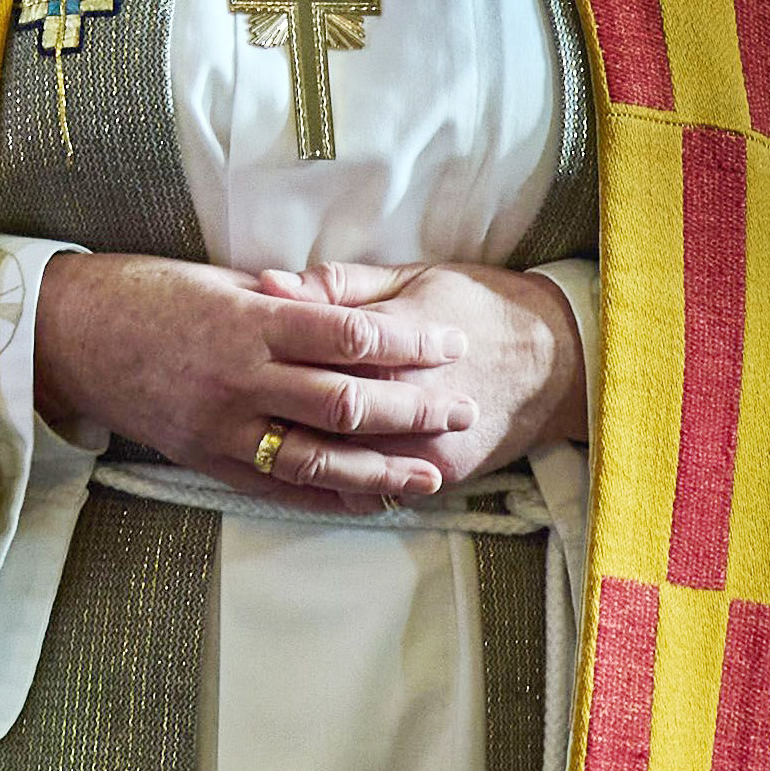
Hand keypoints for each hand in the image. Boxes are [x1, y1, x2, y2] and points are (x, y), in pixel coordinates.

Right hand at [35, 253, 478, 506]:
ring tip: (431, 475)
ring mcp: (223, 426)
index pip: (353, 337)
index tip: (450, 343)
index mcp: (250, 321)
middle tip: (461, 409)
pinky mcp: (205, 458)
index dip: (411, 343)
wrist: (68, 335)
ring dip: (383, 469)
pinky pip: (278, 486)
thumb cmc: (142, 291)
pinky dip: (327, 494)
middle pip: (349, 402)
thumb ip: (282, 299)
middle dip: (414, 409)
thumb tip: (342, 307)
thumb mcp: (218, 278)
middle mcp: (242, 378)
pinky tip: (366, 499)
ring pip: (320, 459)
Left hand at [248, 263, 587, 485]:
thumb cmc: (479, 303)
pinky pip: (370, 493)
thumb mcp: (411, 276)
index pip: (307, 354)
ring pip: (337, 465)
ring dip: (285, 455)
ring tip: (241, 439)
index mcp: (392, 345)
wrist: (559, 359)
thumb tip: (269, 284)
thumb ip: (337, 285)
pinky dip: (329, 487)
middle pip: (312, 416)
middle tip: (210, 398)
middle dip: (261, 410)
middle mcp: (406, 405)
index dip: (257, 353)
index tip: (215, 344)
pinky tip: (291, 476)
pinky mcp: (438, 475)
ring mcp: (423, 448)